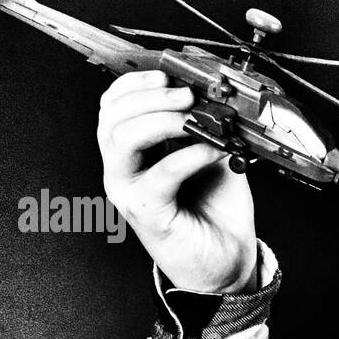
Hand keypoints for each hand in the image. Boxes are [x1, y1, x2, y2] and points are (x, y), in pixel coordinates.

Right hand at [98, 70, 257, 292]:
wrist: (227, 263)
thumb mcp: (213, 156)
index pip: (113, 105)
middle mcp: (124, 170)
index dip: (136, 84)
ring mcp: (130, 192)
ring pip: (122, 140)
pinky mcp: (148, 214)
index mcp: (134, 151)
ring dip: (161, 119)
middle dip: (149, 96)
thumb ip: (206, 128)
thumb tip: (217, 98)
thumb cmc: (216, 212)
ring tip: (195, 118)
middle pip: (112, 117)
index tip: (169, 75)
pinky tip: (213, 151)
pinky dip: (188, 155)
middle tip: (187, 95)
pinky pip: (161, 174)